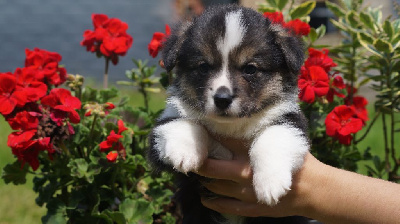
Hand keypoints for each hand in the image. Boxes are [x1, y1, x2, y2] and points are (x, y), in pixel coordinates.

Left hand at [196, 136, 313, 217]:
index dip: (208, 136)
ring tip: (197, 176)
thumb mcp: (280, 142)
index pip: (224, 142)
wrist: (314, 190)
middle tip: (189, 158)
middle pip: (213, 168)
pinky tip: (206, 199)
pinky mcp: (253, 208)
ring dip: (204, 182)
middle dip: (198, 163)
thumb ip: (261, 134)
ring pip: (217, 188)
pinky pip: (228, 207)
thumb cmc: (298, 162)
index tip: (197, 131)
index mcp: (252, 154)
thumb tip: (244, 121)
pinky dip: (214, 203)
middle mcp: (245, 174)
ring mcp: (247, 193)